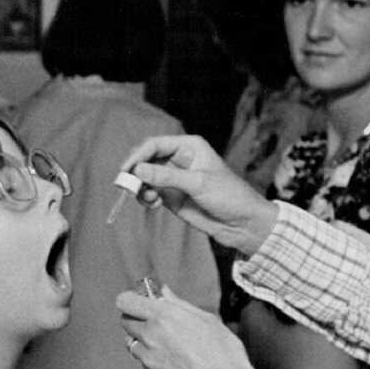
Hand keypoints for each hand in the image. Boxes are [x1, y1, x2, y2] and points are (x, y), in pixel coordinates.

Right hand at [118, 135, 278, 255]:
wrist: (242, 224)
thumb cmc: (229, 196)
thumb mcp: (197, 183)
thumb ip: (166, 177)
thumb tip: (138, 170)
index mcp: (189, 146)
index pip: (155, 144)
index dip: (138, 155)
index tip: (127, 169)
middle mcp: (179, 159)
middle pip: (146, 159)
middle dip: (135, 171)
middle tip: (126, 185)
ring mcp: (174, 179)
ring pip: (145, 177)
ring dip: (139, 187)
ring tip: (144, 198)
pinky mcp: (172, 197)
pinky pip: (150, 193)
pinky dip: (145, 197)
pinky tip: (151, 204)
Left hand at [118, 285, 255, 368]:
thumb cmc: (223, 353)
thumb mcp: (207, 320)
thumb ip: (179, 305)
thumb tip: (163, 293)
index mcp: (163, 317)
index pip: (125, 301)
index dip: (132, 299)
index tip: (142, 301)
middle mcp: (150, 336)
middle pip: (126, 322)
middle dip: (137, 319)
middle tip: (156, 321)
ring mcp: (149, 359)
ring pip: (134, 344)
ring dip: (144, 341)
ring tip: (168, 343)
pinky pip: (145, 363)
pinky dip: (154, 359)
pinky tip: (175, 361)